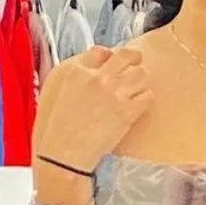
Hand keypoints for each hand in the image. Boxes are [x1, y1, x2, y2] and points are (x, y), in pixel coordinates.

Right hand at [36, 46, 153, 172]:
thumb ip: (75, 75)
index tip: (115, 64)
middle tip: (136, 66)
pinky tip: (139, 106)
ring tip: (136, 90)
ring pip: (140, 73)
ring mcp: (113, 93)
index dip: (111, 57)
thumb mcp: (58, 90)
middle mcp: (97, 77)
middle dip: (134, 59)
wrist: (65, 153)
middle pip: (126, 56)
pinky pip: (147, 96)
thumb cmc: (58, 127)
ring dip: (140, 80)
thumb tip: (90, 69)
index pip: (102, 51)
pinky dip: (146, 99)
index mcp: (77, 70)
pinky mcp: (126, 112)